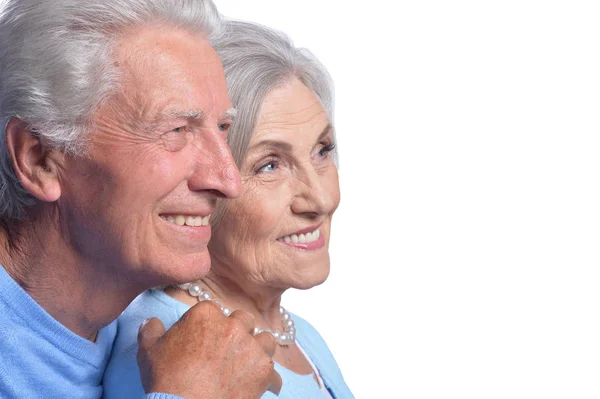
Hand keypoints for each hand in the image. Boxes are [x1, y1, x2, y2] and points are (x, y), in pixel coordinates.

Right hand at [137, 301, 281, 398]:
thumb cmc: (166, 380)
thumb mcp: (148, 351)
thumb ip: (151, 330)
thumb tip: (151, 322)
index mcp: (206, 314)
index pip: (213, 311)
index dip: (208, 326)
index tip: (203, 340)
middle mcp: (233, 324)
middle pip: (242, 321)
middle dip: (236, 333)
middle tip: (225, 352)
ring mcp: (251, 346)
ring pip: (264, 339)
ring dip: (257, 350)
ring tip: (246, 364)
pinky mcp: (264, 369)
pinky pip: (273, 370)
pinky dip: (266, 378)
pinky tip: (258, 384)